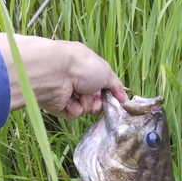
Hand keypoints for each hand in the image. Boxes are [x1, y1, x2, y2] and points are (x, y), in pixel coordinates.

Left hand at [0, 34, 126, 119]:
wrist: (56, 73)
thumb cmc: (82, 66)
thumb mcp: (106, 72)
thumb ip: (116, 86)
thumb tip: (124, 99)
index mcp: (86, 69)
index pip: (101, 86)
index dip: (109, 94)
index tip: (116, 100)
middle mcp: (76, 81)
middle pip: (95, 100)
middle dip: (99, 103)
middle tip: (97, 100)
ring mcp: (67, 94)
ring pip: (86, 108)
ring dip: (87, 104)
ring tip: (80, 94)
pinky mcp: (59, 106)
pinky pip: (74, 113)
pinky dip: (75, 108)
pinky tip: (69, 99)